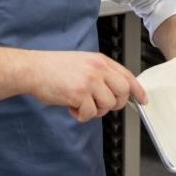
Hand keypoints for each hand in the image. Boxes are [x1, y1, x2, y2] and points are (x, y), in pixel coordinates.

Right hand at [28, 51, 146, 121]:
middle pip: (122, 92)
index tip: (143, 99)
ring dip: (94, 110)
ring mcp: (89, 81)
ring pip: (107, 105)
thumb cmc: (53, 68)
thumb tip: (115, 90)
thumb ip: (100, 73)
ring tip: (80, 103)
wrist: (32, 69)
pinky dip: (80, 115)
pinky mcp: (79, 93)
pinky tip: (71, 106)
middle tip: (100, 105)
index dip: (137, 90)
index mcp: (99, 60)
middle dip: (115, 103)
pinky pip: (90, 113)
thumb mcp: (82, 62)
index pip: (127, 75)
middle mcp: (97, 69)